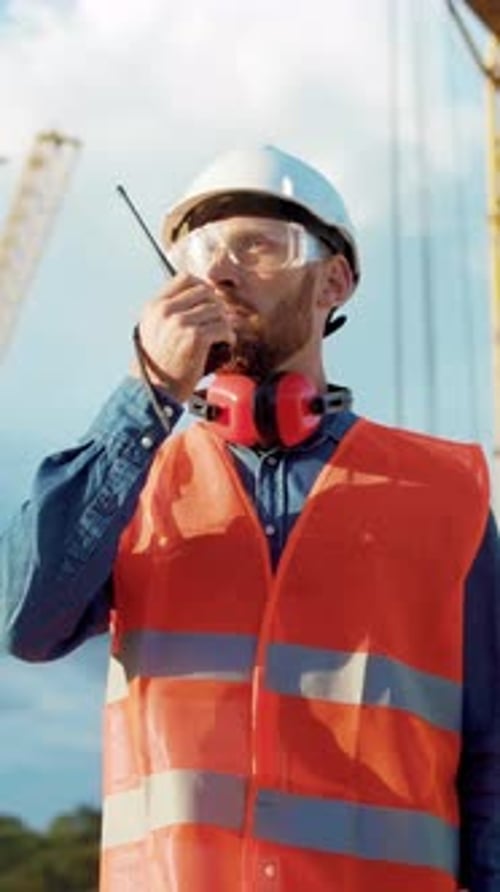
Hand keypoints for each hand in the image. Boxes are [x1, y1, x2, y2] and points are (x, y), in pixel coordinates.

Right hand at [131, 274, 235, 402]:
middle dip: (216, 305)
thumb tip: (197, 296)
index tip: (208, 302)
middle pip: (205, 291)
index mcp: (154, 306)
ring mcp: (180, 322)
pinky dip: (228, 336)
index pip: (185, 278)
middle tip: (219, 320)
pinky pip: (222, 327)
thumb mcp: (152, 330)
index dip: (202, 288)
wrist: (154, 390)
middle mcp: (165, 311)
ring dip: (223, 322)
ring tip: (221, 334)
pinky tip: (225, 343)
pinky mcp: (194, 337)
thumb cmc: (157, 365)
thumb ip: (168, 311)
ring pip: (217, 309)